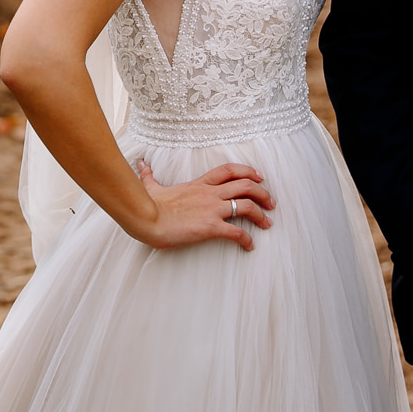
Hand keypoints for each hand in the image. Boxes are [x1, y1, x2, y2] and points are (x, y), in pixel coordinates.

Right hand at [129, 161, 275, 251]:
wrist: (146, 219)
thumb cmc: (149, 205)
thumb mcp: (152, 187)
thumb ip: (149, 176)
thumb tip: (142, 165)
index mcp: (199, 184)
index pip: (229, 170)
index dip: (247, 171)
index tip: (259, 177)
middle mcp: (210, 194)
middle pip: (246, 185)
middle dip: (263, 193)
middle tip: (270, 203)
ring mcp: (212, 209)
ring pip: (247, 205)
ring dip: (261, 215)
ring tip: (267, 223)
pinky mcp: (211, 227)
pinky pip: (237, 232)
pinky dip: (247, 239)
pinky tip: (249, 246)